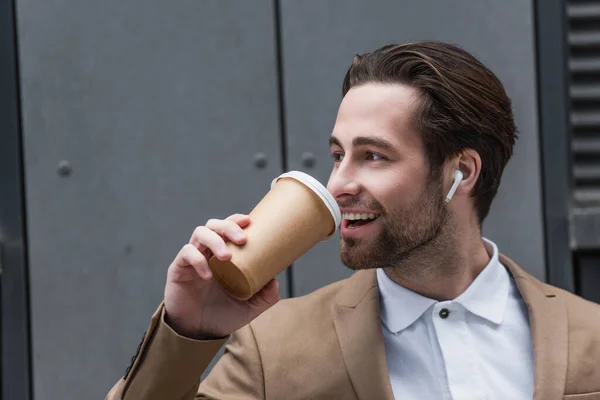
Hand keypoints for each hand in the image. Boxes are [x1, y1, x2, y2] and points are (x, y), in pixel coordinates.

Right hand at [164, 214, 279, 338]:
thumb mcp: (250, 307)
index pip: (228, 228)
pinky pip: (186, 254)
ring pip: (199, 233)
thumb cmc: (224, 315)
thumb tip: (275, 281)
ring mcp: (192, 259)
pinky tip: (208, 275)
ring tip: (226, 257)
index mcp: (224, 255)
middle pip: (214, 225)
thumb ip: (266, 296)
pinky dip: (198, 260)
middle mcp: (208, 252)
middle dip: (228, 227)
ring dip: (214, 240)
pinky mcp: (178, 269)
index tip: (249, 221)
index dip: (236, 220)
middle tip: (242, 240)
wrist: (199, 333)